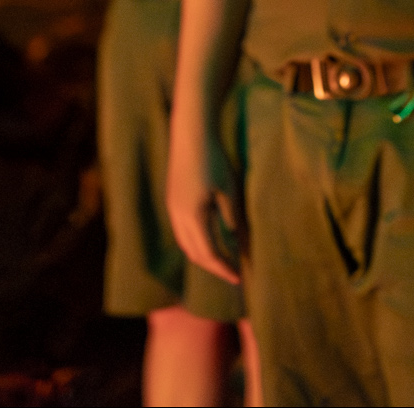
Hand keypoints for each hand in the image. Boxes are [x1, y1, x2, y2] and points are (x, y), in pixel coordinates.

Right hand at [165, 119, 243, 284]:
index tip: (240, 278)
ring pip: (186, 244)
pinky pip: (183, 232)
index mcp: (193, 217)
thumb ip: (233, 220)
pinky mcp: (172, 201)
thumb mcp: (229, 191)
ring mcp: (172, 209)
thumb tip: (241, 245)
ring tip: (224, 261)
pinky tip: (211, 239)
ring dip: (204, 256)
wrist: (190, 135)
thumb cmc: (214, 160)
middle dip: (214, 267)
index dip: (225, 268)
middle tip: (233, 274)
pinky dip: (197, 242)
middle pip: (195, 254)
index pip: (209, 254)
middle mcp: (178, 217)